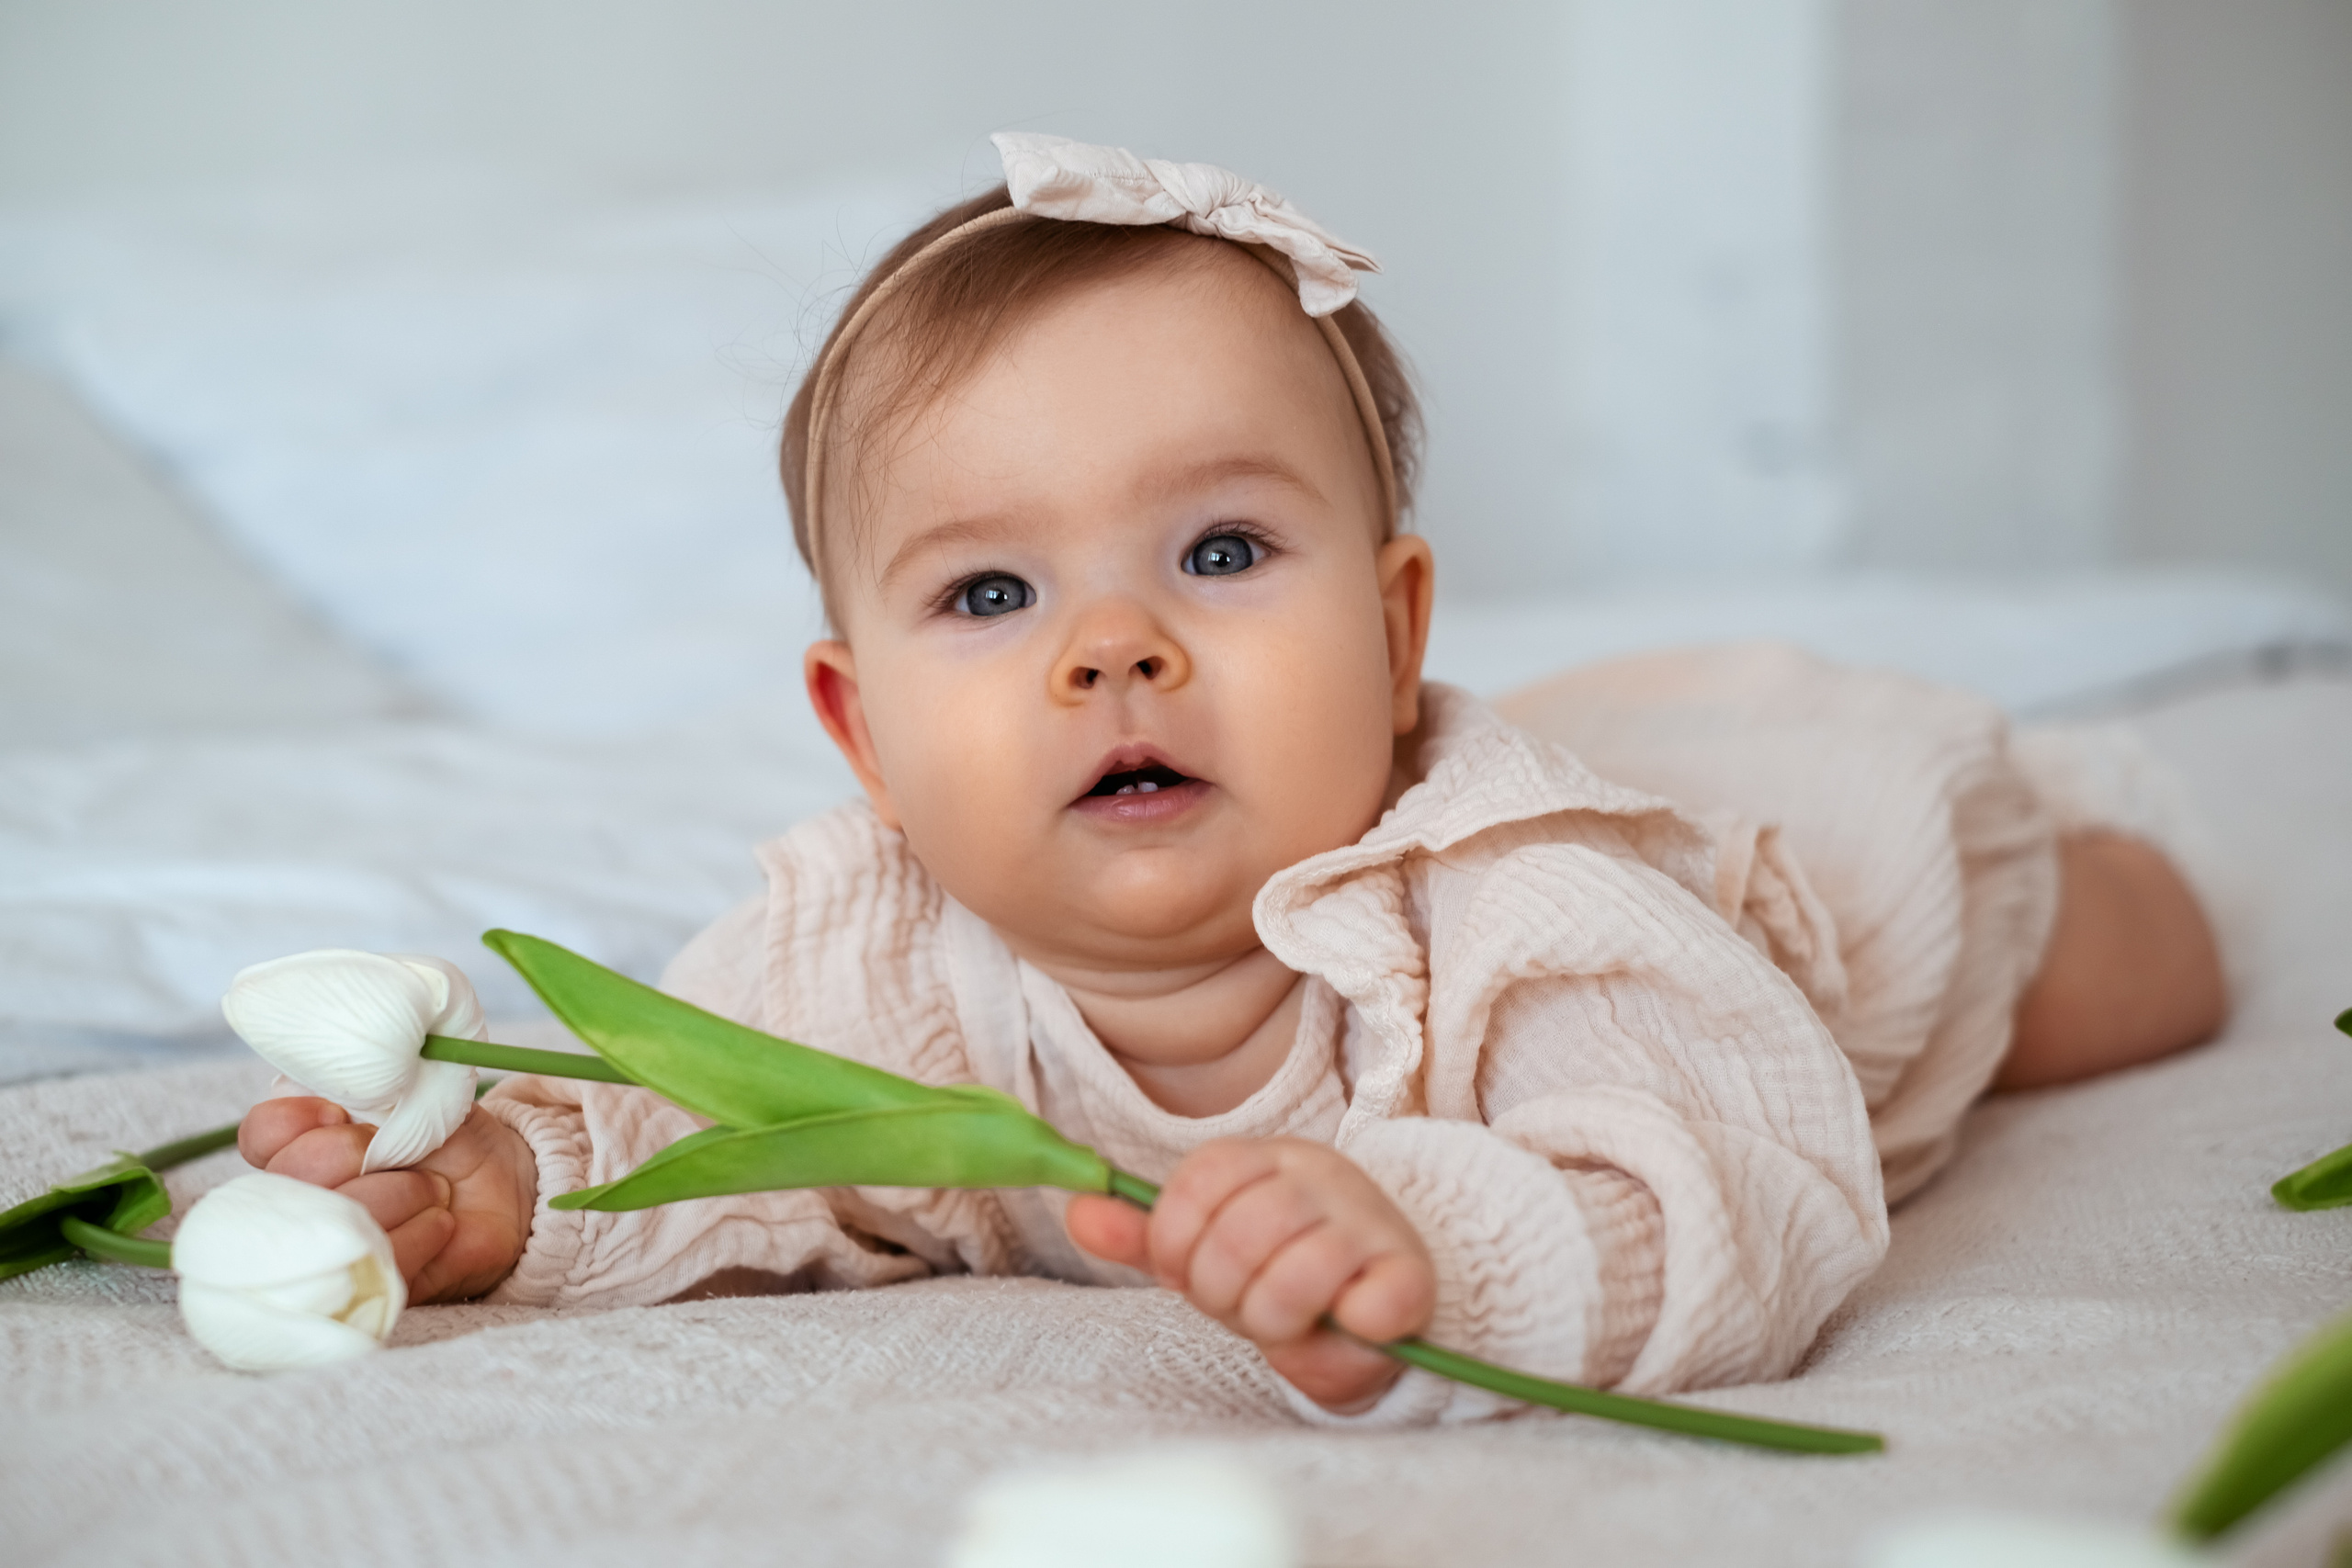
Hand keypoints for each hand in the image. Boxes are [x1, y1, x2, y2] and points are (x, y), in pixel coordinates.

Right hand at [235, 1097, 535, 1301]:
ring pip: (336, 1219)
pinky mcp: (372, 1283)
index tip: (338, 1113)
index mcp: (305, 1146)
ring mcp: (336, 1245)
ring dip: (399, 1192)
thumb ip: (367, 1091)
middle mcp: (308, 1199)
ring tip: (433, 1189)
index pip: (263, 1134)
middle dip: (353, 1153)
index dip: (292, 1120)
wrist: (504, 1186)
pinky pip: (379, 1260)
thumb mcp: (415, 1096)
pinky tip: (440, 1221)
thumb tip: (317, 1086)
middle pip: (293, 1174)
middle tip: (404, 1153)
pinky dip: (419, 1232)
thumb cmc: (450, 1140)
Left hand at [1064, 1137, 1434, 1411]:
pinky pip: (1370, 1306)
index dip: (1176, 1242)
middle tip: (1241, 1305)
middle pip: (1239, 1233)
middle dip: (1222, 1291)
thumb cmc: (1284, 1269)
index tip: (1187, 1276)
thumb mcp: (1212, 1249)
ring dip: (1276, 1319)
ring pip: (1295, 1276)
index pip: (1199, 1181)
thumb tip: (1077, 1210)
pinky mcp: (1410, 1276)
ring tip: (1289, 1321)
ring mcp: (1369, 1222)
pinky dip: (1352, 1329)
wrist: (1377, 1298)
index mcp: (1266, 1159)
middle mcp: (1319, 1175)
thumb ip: (1148, 1236)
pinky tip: (1350, 1325)